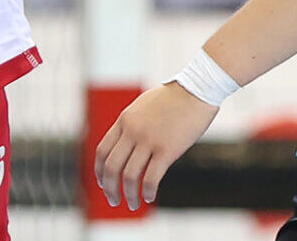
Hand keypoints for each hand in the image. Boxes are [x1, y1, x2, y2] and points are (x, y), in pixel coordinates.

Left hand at [94, 82, 219, 209]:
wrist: (197, 89)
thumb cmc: (173, 98)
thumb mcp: (143, 106)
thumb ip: (132, 124)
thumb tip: (127, 142)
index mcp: (124, 120)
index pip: (102, 150)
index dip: (99, 171)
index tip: (102, 183)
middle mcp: (132, 131)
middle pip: (111, 167)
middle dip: (109, 188)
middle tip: (113, 201)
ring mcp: (149, 141)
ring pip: (129, 176)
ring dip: (128, 195)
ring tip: (133, 205)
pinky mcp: (167, 150)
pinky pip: (151, 178)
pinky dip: (147, 192)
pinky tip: (150, 198)